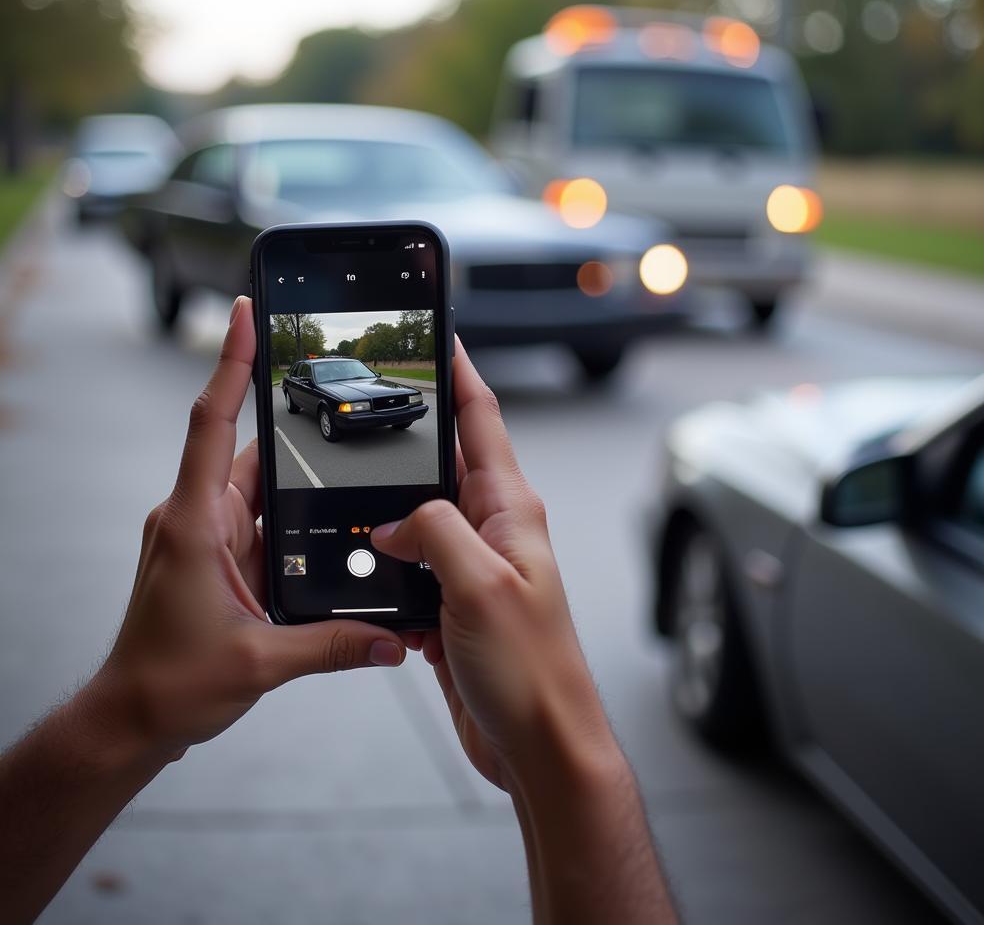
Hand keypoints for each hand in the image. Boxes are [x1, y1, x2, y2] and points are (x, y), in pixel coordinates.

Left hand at [93, 296, 406, 760]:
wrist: (132, 716)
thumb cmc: (168, 683)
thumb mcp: (260, 663)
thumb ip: (333, 645)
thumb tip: (389, 639)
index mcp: (195, 524)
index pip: (211, 422)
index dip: (232, 364)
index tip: (247, 315)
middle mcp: (196, 517)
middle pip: (250, 451)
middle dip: (293, 428)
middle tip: (336, 395)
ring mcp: (205, 534)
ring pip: (259, 485)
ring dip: (296, 482)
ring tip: (344, 473)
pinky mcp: (216, 553)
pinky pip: (258, 515)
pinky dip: (289, 514)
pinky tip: (322, 525)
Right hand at [372, 340, 614, 792]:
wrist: (538, 743)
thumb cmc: (532, 669)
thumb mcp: (480, 585)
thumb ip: (435, 533)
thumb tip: (396, 519)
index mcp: (509, 510)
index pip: (482, 421)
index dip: (459, 374)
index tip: (439, 336)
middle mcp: (492, 530)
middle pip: (444, 464)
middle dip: (407, 440)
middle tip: (368, 410)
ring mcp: (472, 567)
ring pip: (420, 518)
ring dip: (388, 512)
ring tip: (350, 498)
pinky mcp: (451, 603)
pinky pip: (411, 567)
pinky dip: (386, 567)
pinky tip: (367, 574)